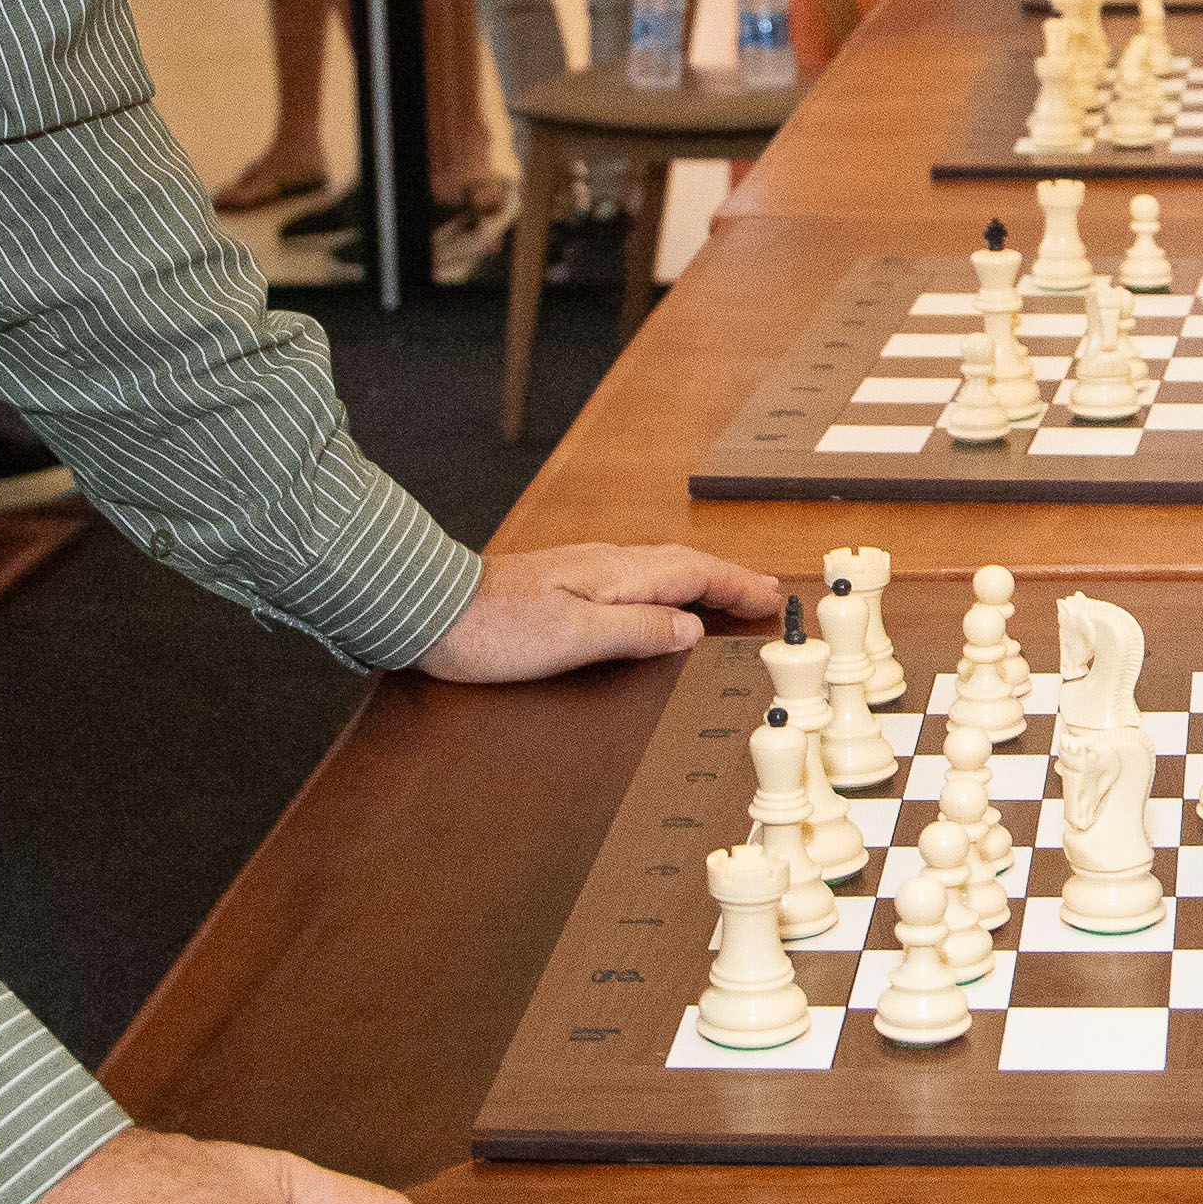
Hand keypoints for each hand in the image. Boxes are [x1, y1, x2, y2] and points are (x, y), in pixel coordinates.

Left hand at [418, 537, 778, 681]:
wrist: (432, 611)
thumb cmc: (495, 629)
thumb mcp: (574, 638)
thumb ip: (636, 629)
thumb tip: (688, 627)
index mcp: (616, 575)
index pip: (693, 574)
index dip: (735, 585)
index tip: (770, 598)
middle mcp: (605, 565)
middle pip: (683, 565)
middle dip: (727, 578)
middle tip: (763, 594)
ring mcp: (584, 571)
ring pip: (661, 570)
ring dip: (700, 581)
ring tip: (727, 595)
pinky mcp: (565, 584)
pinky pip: (637, 580)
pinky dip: (667, 588)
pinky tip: (661, 602)